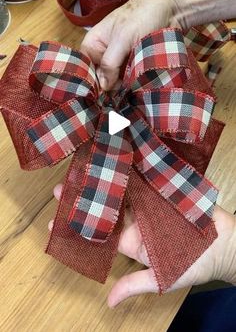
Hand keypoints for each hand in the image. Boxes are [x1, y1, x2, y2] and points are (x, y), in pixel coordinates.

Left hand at [49, 184, 235, 307]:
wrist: (225, 244)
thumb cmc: (195, 264)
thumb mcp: (163, 278)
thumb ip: (136, 285)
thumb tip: (108, 303)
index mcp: (133, 241)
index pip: (100, 233)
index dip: (80, 227)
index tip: (56, 222)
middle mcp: (137, 220)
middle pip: (106, 207)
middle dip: (85, 199)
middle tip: (61, 189)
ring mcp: (148, 203)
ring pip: (120, 190)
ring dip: (102, 180)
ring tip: (81, 170)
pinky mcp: (161, 189)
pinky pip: (143, 178)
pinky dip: (129, 171)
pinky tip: (113, 160)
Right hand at [80, 0, 235, 91]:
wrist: (171, 7)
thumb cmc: (143, 16)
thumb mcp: (123, 39)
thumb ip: (110, 63)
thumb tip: (103, 86)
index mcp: (93, 42)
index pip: (87, 69)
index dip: (94, 82)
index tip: (104, 95)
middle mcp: (103, 51)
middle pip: (101, 76)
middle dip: (110, 86)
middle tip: (122, 93)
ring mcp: (119, 57)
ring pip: (116, 78)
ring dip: (123, 85)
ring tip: (132, 91)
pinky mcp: (133, 61)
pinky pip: (128, 76)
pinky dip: (133, 81)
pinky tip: (137, 86)